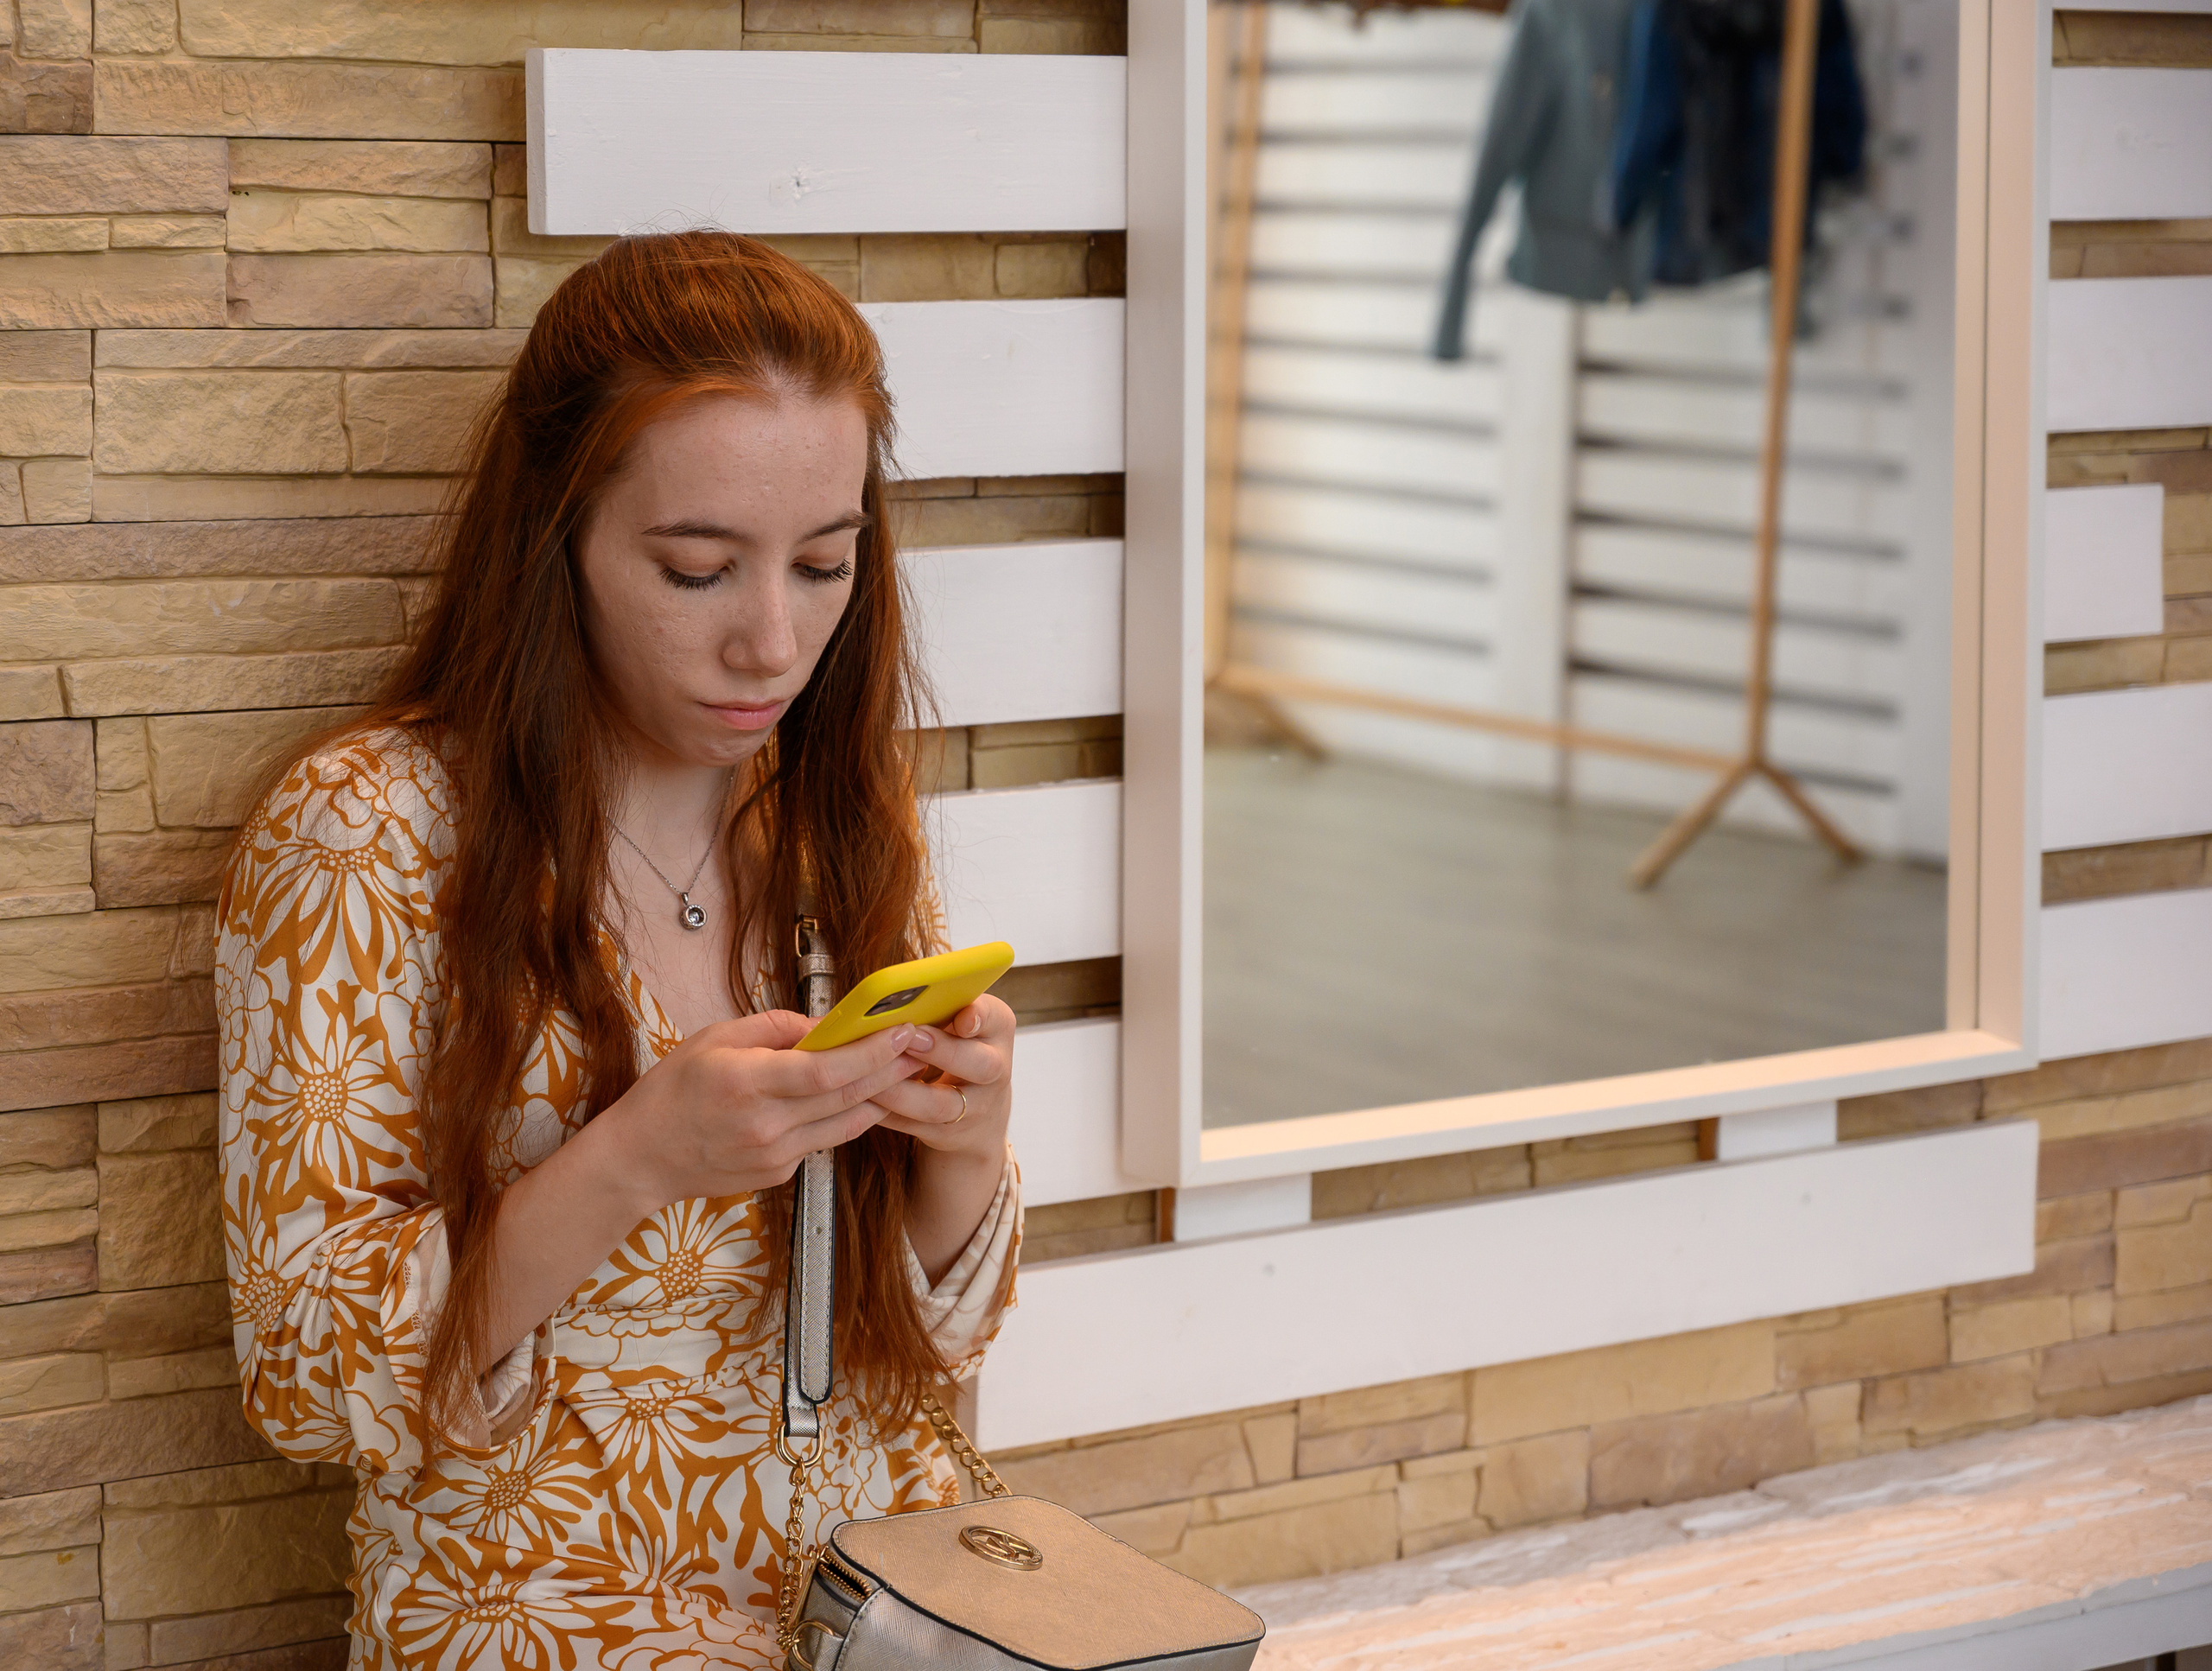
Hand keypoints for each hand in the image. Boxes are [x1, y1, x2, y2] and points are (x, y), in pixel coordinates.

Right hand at [601, 1009, 930, 1212]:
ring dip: (881, 1097)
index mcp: (747, 1082)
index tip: (903, 1031)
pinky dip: (846, 1118)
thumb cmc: (671, 1091)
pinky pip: (823, 1141)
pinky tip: (863, 1098)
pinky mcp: (778, 1174)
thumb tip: (823, 1026)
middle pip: (847, 1098)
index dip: (872, 1052)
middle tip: (924, 1046)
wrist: (640, 1158)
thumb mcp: (713, 1038)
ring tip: (908, 1070)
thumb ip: (772, 1028)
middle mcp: (765, 1124)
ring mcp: (774, 1155)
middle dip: (892, 1070)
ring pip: (845, 1125)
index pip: (827, 1070)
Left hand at [869, 994, 1013, 1160]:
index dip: (979, 1017)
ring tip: (869, 1075)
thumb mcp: (961, 1022)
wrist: (978, 1110)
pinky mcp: (946, 1134)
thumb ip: (939, 1007)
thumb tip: (890, 992)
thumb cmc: (958, 1048)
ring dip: (902, 1090)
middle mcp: (995, 1070)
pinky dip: (885, 1113)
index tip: (962, 1018)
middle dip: (942, 1051)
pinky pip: (912, 1126)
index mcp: (997, 1031)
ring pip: (940, 1105)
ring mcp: (974, 1108)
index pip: (996, 1018)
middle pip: (980, 1065)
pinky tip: (861, 1099)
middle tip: (908, 1038)